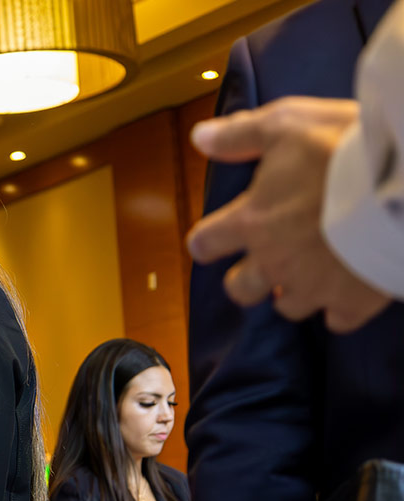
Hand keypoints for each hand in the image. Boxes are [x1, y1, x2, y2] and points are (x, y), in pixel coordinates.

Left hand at [188, 96, 389, 332]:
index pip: (207, 242)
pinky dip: (339, 311)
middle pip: (240, 289)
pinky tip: (346, 296)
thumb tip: (200, 138)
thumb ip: (241, 135)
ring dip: (291, 294)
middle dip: (244, 281)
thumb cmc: (343, 150)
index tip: (208, 243)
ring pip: (288, 307)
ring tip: (306, 278)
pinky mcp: (353, 302)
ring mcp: (313, 286)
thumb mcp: (288, 125)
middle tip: (259, 268)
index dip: (205, 242)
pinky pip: (337, 321)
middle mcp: (274, 260)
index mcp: (252, 221)